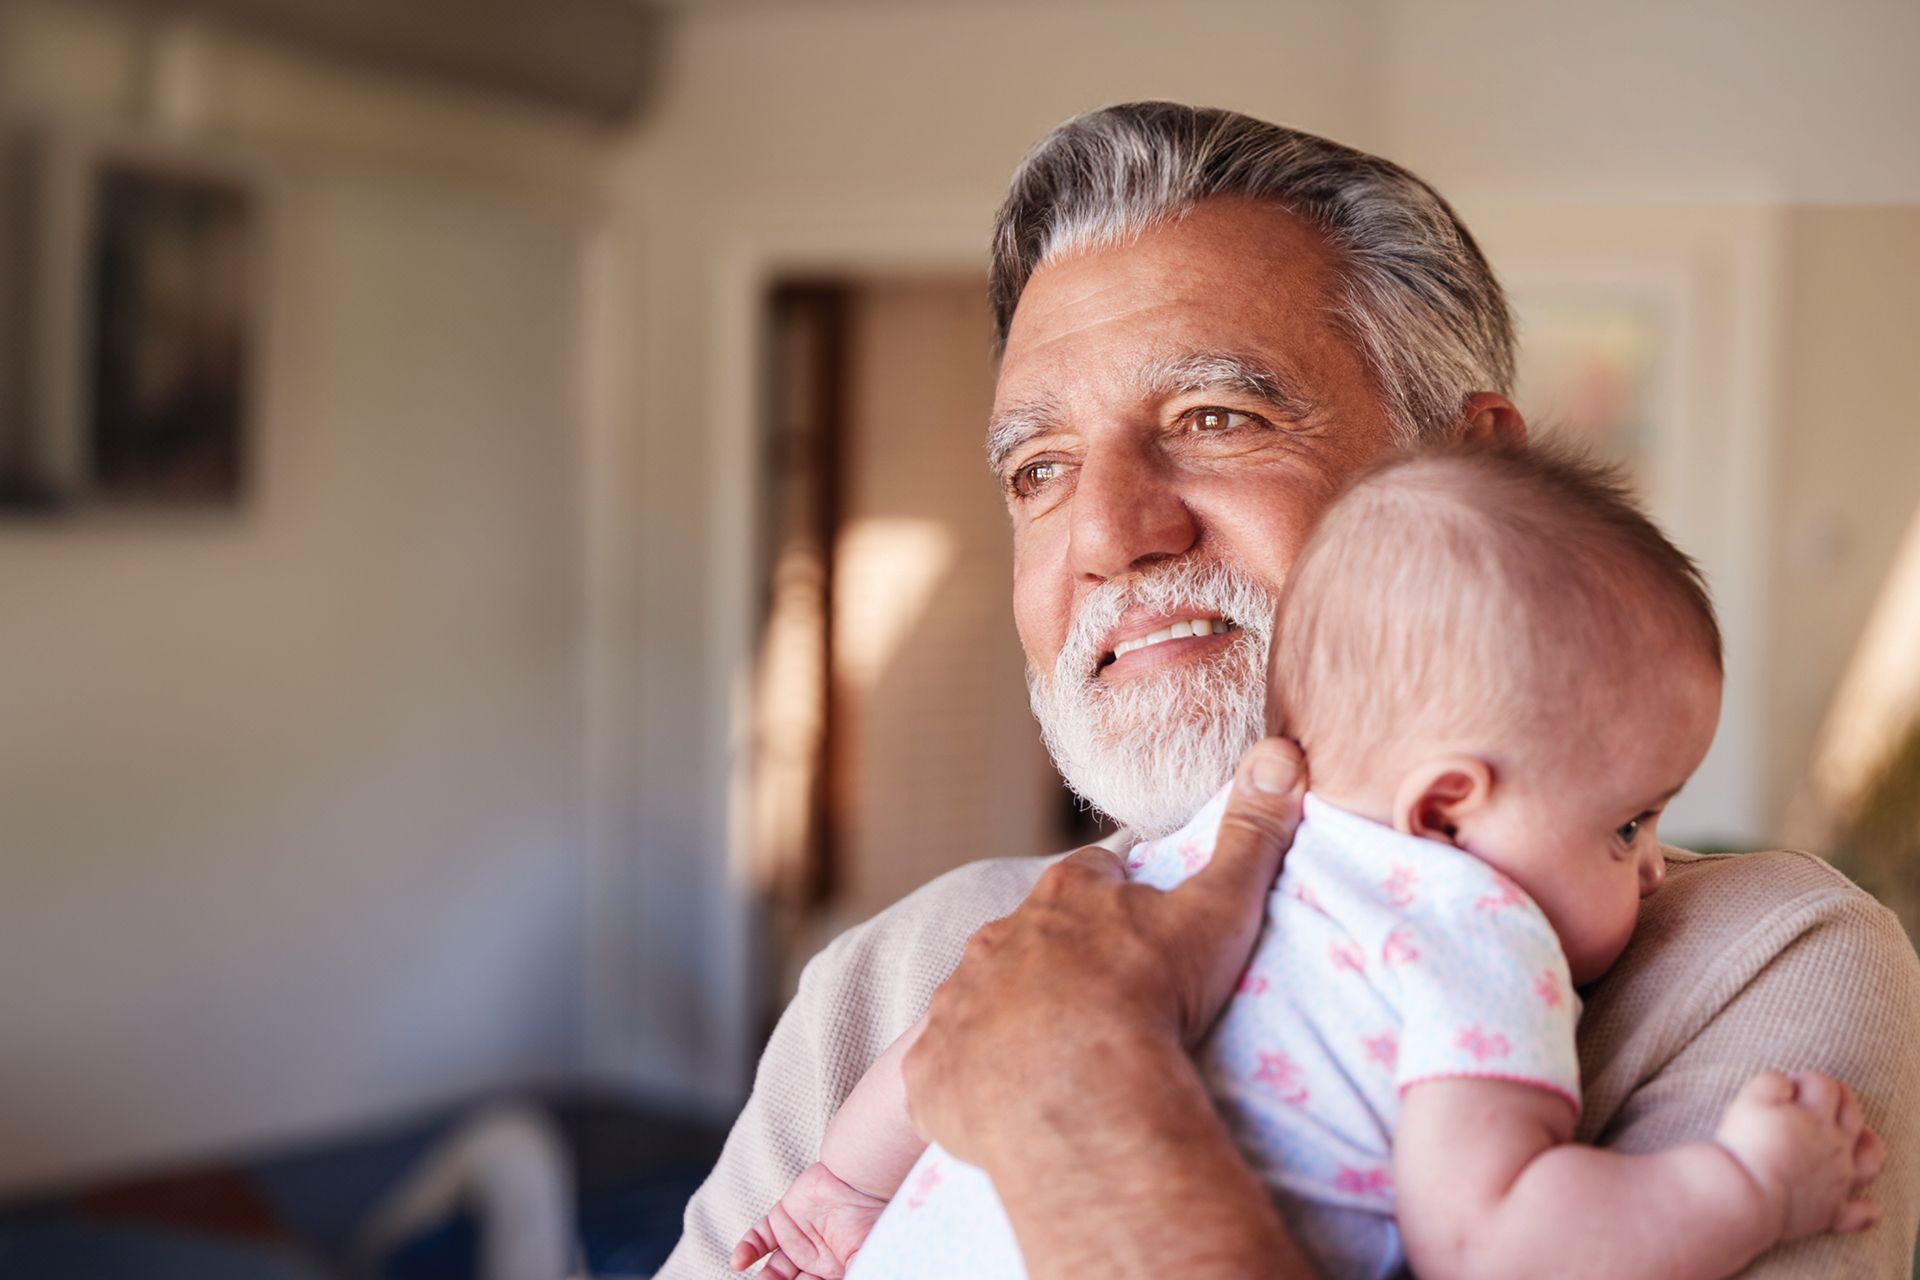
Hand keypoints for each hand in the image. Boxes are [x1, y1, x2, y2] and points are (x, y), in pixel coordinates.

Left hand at [730, 1162, 889, 1278]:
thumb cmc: (873, 1219)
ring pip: (774, 1269)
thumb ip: (856, 1273)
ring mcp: (798, 1238)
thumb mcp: (865, 1258)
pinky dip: (747, 1249)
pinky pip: (760, 1237)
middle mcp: (816, 1259)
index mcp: (837, 1271)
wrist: (863, 1178)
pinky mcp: (783, 1217)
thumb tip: (852, 1279)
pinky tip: (738, 1261)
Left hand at [902, 737, 1307, 1166]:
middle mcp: (998, 937)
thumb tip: (1280, 751)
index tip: (1138, 930)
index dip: (1114, 898)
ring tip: (1052, 1061)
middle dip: (1055, 960)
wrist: (1081, 1089)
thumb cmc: (1153, 993)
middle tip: (1100, 1006)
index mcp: (1065, 895)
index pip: (1090, 875)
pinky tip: (1001, 1104)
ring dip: (1007, 1019)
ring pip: (979, 998)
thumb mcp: (1218, 909)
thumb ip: (1250, 835)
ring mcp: (958, 1002)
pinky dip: (967, 1082)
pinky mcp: (931, 1069)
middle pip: (1027, 937)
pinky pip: (943, 1070)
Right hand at [1714, 1070, 1884, 1242]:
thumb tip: (1784, 1083)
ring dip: (1868, 1145)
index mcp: (1815, 1116)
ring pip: (1870, 1158)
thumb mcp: (1751, 1100)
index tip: (1788, 1086)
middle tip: (1821, 1097)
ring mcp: (1838, 1179)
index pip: (1822, 1085)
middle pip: (1851, 1113)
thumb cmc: (1747, 1145)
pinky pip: (1861, 1213)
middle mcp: (1835, 1145)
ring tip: (1860, 1138)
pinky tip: (1867, 1205)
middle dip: (1840, 1099)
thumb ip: (1770, 1083)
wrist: (1749, 1196)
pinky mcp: (1832, 1211)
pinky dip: (1866, 1209)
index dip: (1806, 1080)